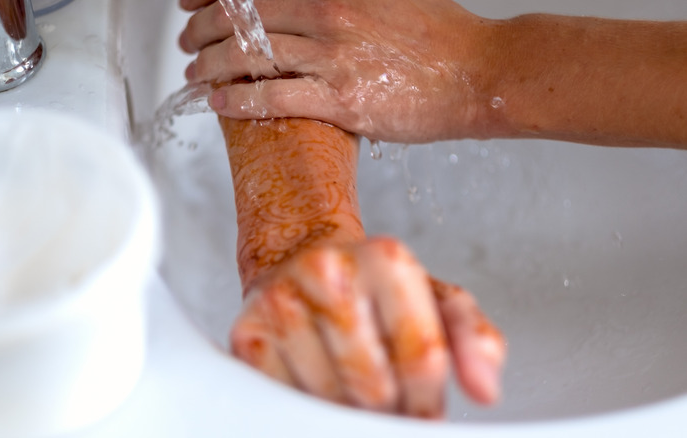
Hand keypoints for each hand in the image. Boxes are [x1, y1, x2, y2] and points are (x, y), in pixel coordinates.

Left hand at [179, 0, 495, 143]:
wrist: (480, 73)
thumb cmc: (441, 37)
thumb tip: (305, 8)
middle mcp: (330, 11)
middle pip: (243, 15)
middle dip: (203, 27)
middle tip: (187, 40)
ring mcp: (334, 55)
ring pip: (250, 55)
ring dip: (210, 65)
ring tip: (193, 74)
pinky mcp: (343, 99)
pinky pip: (274, 97)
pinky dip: (239, 99)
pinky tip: (219, 103)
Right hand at [229, 236, 505, 417]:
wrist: (301, 259)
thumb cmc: (374, 287)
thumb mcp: (435, 299)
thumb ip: (474, 338)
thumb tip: (484, 389)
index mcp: (386, 259)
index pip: (423, 358)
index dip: (428, 401)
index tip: (423, 410)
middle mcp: (329, 271)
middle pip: (374, 388)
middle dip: (387, 407)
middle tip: (383, 394)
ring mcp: (282, 301)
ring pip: (329, 402)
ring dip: (346, 409)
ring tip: (349, 384)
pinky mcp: (246, 332)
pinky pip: (285, 401)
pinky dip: (307, 406)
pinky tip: (316, 382)